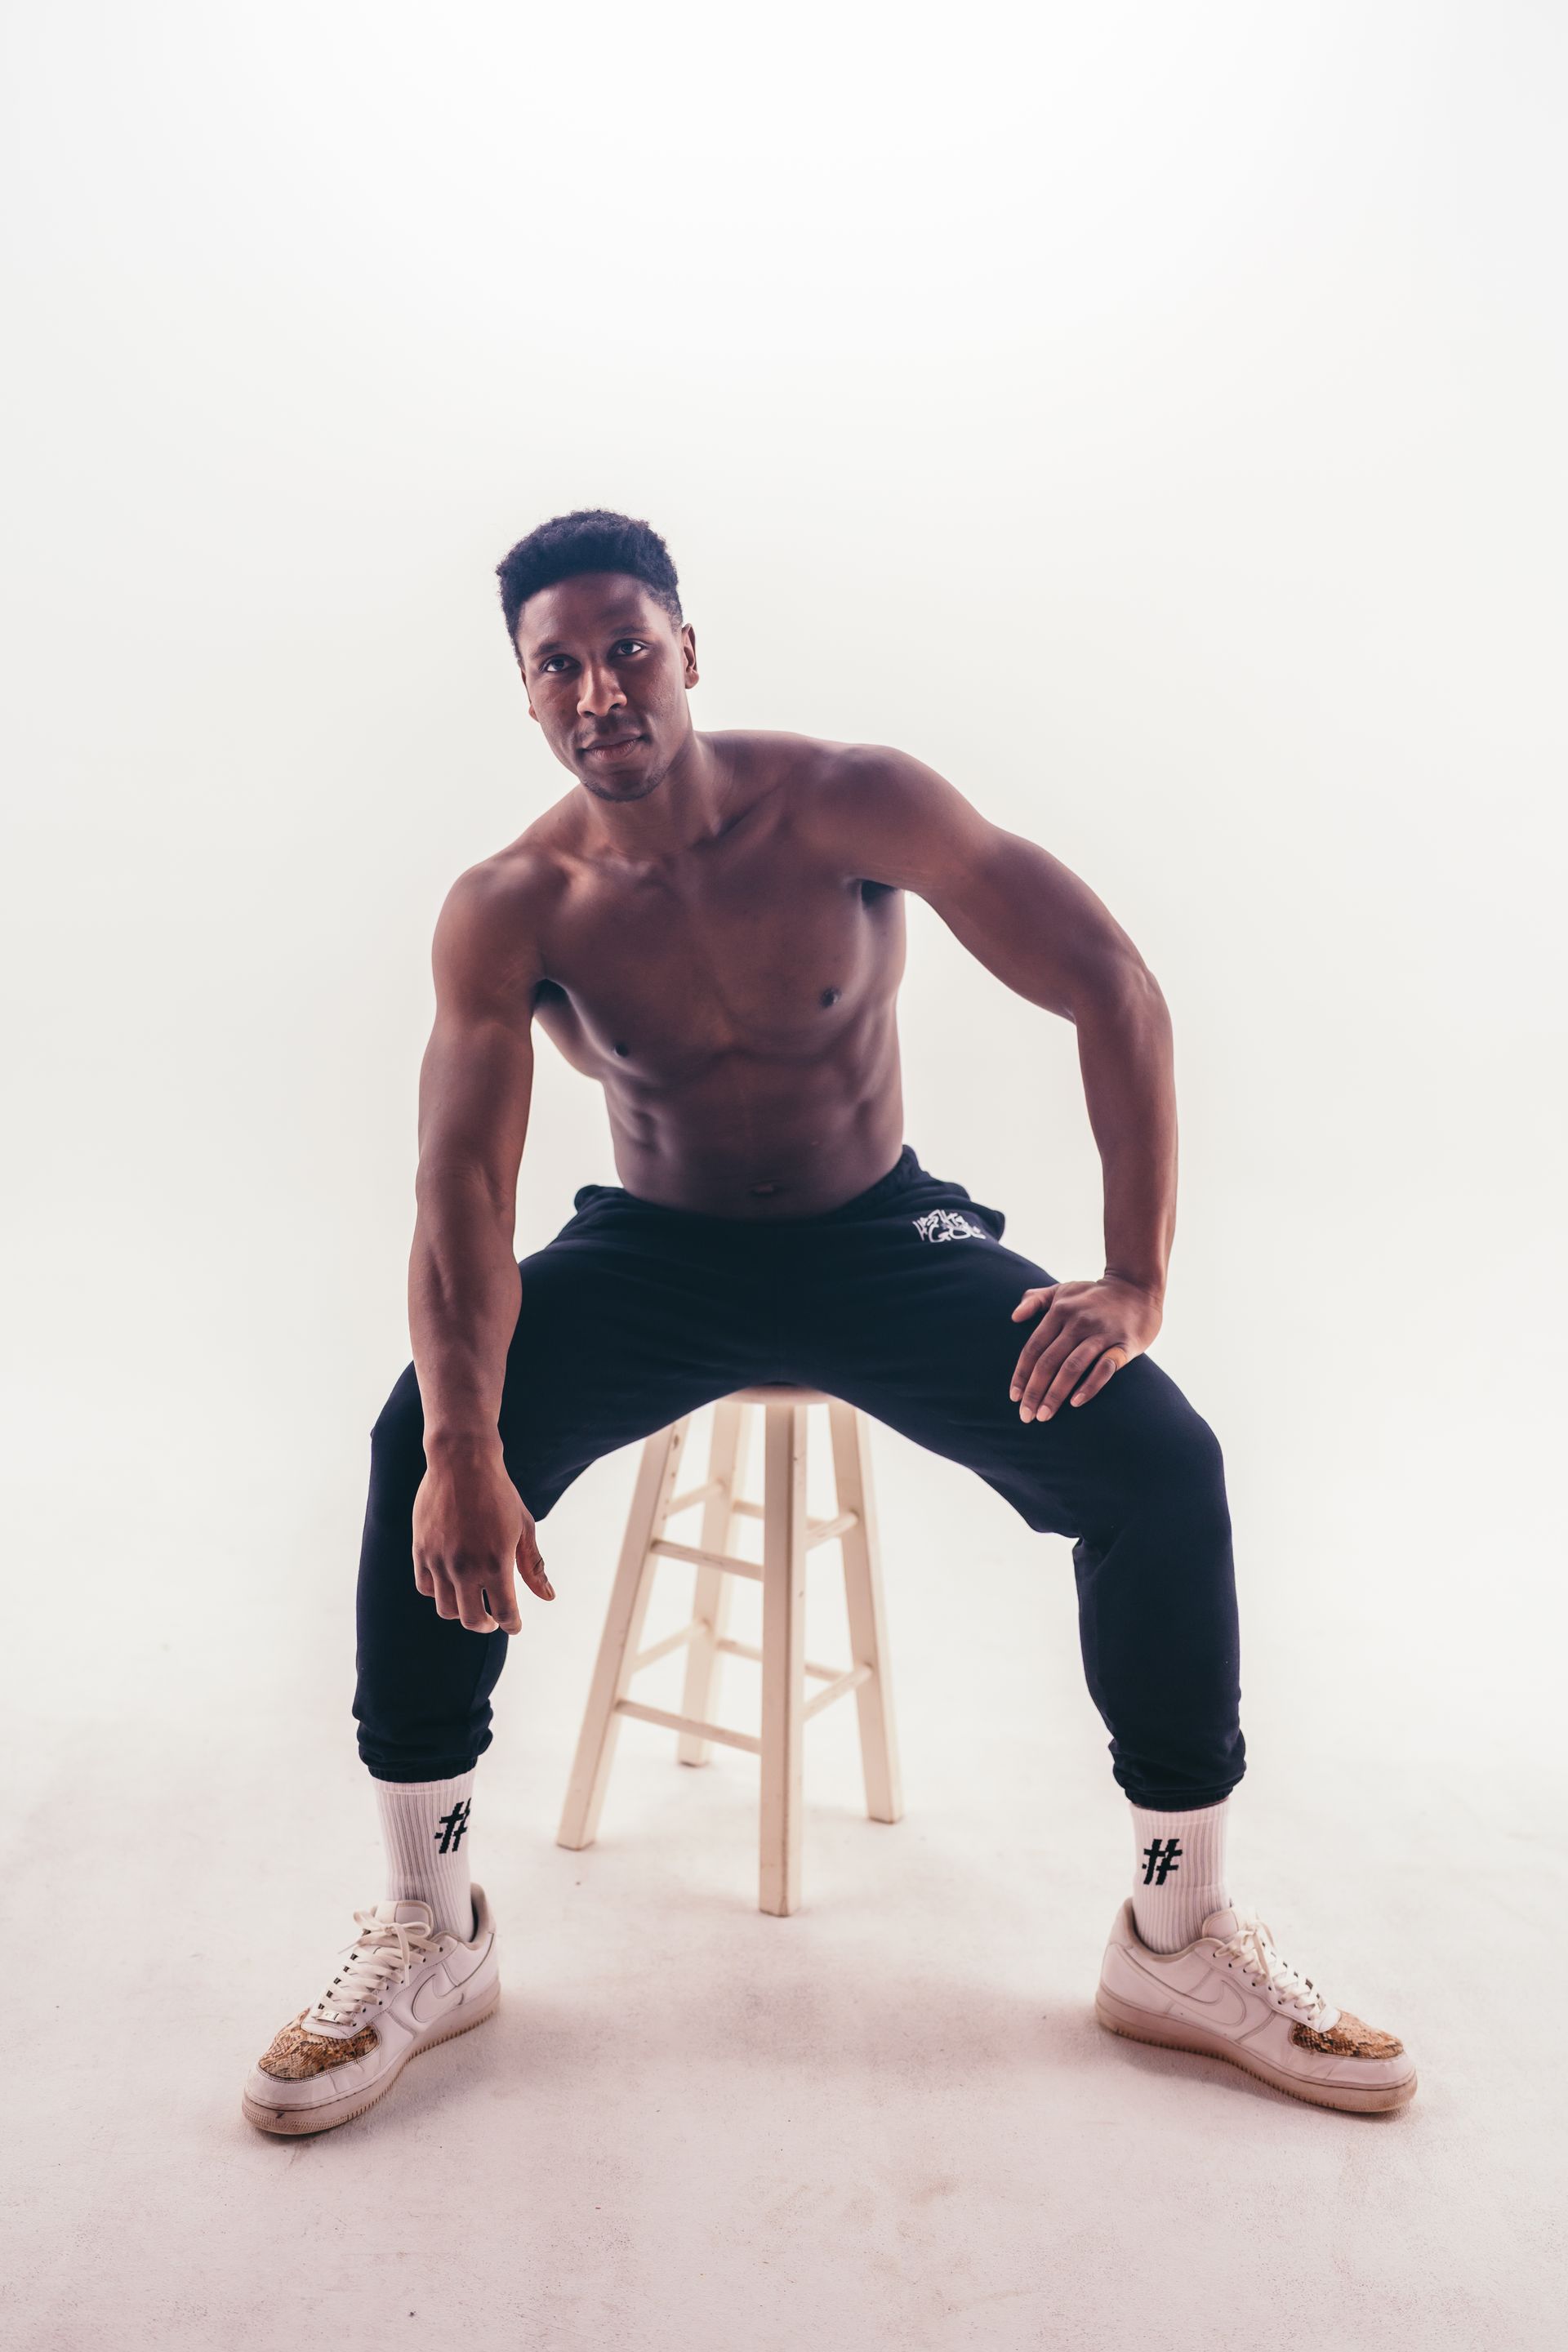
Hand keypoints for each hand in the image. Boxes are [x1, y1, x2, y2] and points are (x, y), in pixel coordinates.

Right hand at [412, 1444, 552, 1633]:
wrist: (462, 1462)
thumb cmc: (499, 1494)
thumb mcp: (524, 1527)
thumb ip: (533, 1566)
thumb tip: (548, 1597)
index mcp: (496, 1563)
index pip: (505, 1613)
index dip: (512, 1625)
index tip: (514, 1625)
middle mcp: (466, 1567)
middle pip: (472, 1620)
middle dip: (487, 1625)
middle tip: (493, 1618)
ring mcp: (439, 1560)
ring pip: (446, 1609)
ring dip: (461, 1611)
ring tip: (472, 1600)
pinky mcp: (420, 1550)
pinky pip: (425, 1587)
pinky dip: (439, 1592)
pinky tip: (452, 1583)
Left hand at [1008, 1275, 1162, 1421]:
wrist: (1137, 1287)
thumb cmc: (1095, 1294)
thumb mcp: (1063, 1290)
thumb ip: (1036, 1300)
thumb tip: (1014, 1317)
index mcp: (1060, 1311)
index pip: (1034, 1348)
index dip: (1022, 1374)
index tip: (1014, 1397)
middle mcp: (1078, 1322)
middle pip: (1049, 1361)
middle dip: (1034, 1391)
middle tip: (1026, 1415)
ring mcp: (1101, 1333)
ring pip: (1072, 1367)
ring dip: (1055, 1394)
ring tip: (1045, 1415)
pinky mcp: (1123, 1344)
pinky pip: (1104, 1368)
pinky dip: (1089, 1386)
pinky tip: (1076, 1403)